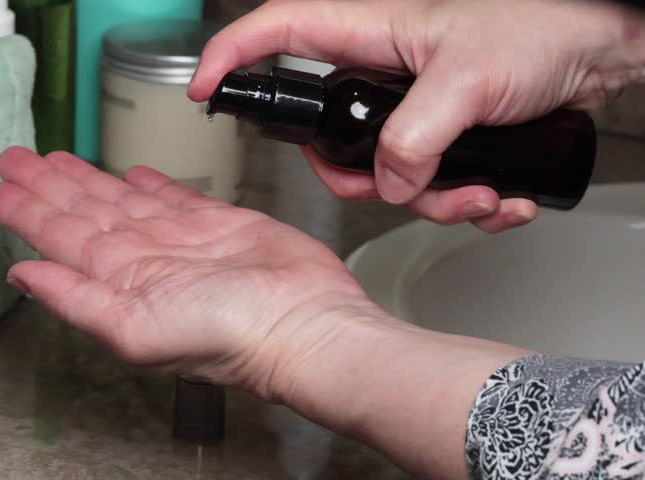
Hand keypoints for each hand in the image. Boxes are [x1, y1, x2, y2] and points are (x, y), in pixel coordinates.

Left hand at [0, 147, 386, 398]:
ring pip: (121, 199)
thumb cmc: (226, 335)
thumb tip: (20, 275)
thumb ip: (73, 299)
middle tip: (17, 158)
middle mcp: (143, 258)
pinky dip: (151, 183)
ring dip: (89, 179)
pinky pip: (173, 197)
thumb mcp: (133, 326)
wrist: (300, 322)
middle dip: (48, 186)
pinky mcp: (217, 223)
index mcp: (118, 281)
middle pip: (83, 212)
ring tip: (59, 159)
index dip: (26, 212)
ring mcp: (180, 239)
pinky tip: (132, 174)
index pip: (59, 238)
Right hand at [189, 0, 644, 232]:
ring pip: (383, 174)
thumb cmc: (547, 25)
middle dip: (365, 181)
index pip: (278, 32)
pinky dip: (463, 203)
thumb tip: (388, 180)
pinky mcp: (442, 134)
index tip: (206, 91)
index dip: (233, 57)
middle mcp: (383, 72)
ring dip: (432, 201)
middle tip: (404, 189)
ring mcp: (412, 107)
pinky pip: (427, 183)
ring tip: (482, 196)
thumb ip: (416, 137)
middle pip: (328, 137)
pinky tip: (500, 199)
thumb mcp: (470, 79)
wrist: (607, 47)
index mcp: (371, 33)